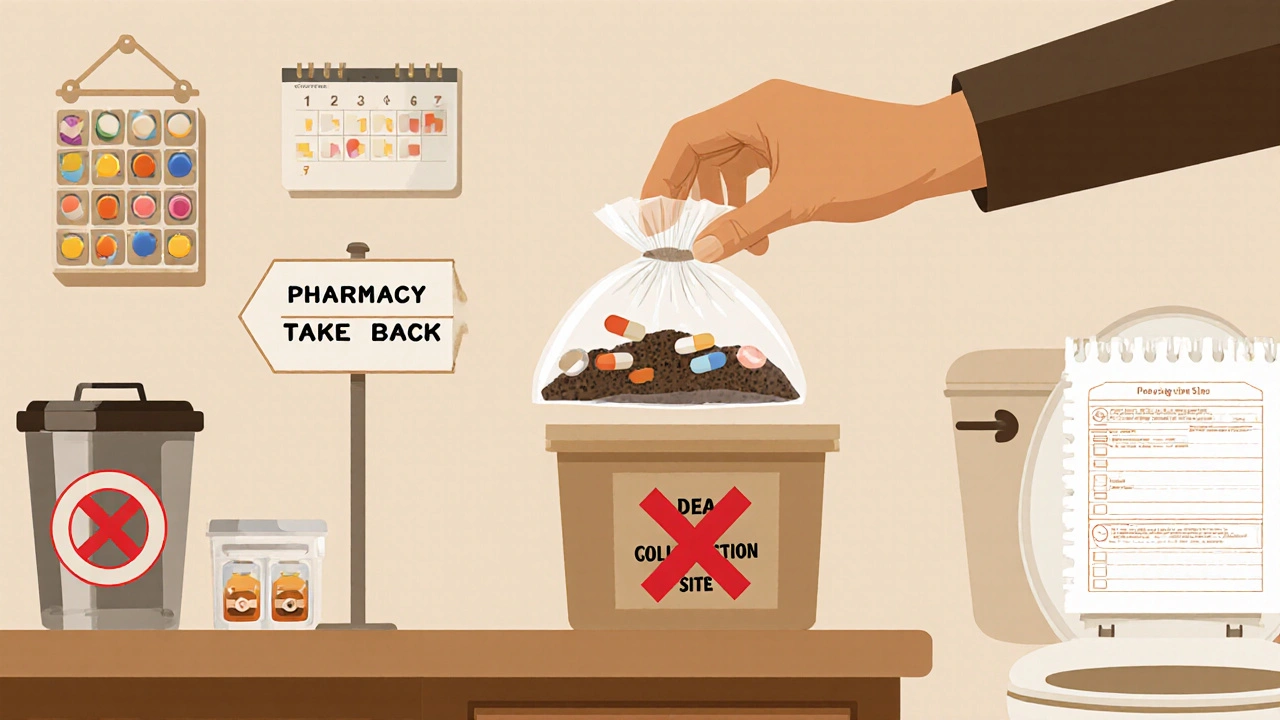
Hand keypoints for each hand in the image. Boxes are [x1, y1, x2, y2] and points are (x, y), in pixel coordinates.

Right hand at [641, 80, 986, 261]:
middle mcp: (762, 112)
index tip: (651, 218)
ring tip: (730, 245)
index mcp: (756, 109)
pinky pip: (756, 175)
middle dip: (690, 198)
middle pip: (703, 153)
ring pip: (729, 168)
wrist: (926, 154)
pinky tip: (762, 239)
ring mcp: (779, 128)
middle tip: (678, 238)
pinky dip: (751, 206)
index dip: (660, 179)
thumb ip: (744, 225)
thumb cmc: (871, 161)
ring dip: (723, 208)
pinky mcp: (796, 146)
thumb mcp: (798, 200)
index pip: (686, 139)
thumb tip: (702, 250)